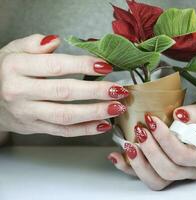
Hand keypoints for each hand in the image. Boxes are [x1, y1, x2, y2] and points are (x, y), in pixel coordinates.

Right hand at [0, 34, 127, 136]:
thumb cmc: (6, 72)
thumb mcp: (13, 50)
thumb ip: (34, 44)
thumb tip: (55, 41)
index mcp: (16, 68)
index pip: (55, 66)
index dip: (83, 66)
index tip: (105, 66)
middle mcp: (20, 92)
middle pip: (64, 92)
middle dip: (96, 92)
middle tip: (118, 90)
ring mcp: (28, 113)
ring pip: (65, 115)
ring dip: (95, 112)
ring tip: (117, 107)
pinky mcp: (35, 128)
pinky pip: (63, 131)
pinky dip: (84, 129)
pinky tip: (103, 124)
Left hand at [108, 101, 195, 189]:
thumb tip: (179, 115)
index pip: (183, 155)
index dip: (165, 139)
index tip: (151, 120)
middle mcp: (192, 170)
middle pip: (168, 171)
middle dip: (150, 151)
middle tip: (140, 130)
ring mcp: (177, 175)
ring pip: (156, 181)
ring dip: (139, 164)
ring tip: (128, 144)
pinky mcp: (163, 174)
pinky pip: (145, 178)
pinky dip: (129, 169)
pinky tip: (117, 156)